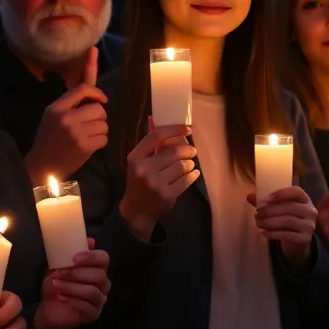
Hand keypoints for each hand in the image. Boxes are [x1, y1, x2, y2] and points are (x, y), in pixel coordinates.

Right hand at [25, 47, 107, 182]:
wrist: (43, 165)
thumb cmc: (49, 137)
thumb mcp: (54, 114)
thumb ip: (73, 99)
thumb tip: (92, 72)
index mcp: (57, 108)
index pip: (82, 89)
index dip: (97, 92)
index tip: (102, 99)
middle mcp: (67, 118)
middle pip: (98, 109)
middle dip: (99, 116)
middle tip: (91, 123)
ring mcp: (76, 133)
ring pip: (104, 125)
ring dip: (100, 130)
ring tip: (88, 135)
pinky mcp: (84, 147)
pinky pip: (104, 138)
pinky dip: (100, 141)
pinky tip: (89, 144)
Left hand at [34, 238, 110, 328]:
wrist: (49, 307)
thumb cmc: (57, 284)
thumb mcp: (59, 266)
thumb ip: (71, 253)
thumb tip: (90, 240)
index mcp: (97, 268)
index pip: (104, 258)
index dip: (92, 257)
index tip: (74, 258)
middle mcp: (103, 283)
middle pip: (98, 275)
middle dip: (77, 273)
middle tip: (60, 273)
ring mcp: (100, 299)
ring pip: (92, 291)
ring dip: (71, 287)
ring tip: (56, 285)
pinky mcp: (94, 314)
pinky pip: (87, 306)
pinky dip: (71, 300)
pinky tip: (60, 297)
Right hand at [118, 120, 197, 238]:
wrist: (136, 210)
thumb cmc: (139, 181)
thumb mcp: (138, 161)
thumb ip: (149, 142)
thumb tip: (153, 118)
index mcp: (135, 157)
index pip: (156, 136)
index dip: (175, 129)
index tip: (188, 129)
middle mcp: (144, 169)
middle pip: (174, 151)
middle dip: (188, 150)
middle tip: (192, 151)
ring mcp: (155, 183)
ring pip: (183, 165)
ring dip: (190, 163)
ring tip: (190, 164)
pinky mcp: (167, 195)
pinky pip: (187, 180)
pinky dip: (193, 175)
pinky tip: (192, 174)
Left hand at [248, 185, 317, 269]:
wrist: (297, 239)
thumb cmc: (287, 218)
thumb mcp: (279, 208)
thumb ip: (266, 201)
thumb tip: (249, 196)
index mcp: (304, 199)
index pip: (296, 192)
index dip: (282, 194)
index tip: (267, 199)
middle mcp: (310, 211)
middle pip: (290, 207)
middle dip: (270, 210)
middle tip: (257, 213)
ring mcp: (309, 226)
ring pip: (288, 221)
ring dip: (269, 222)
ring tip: (258, 222)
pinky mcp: (305, 238)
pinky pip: (287, 235)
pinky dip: (273, 233)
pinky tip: (264, 232)